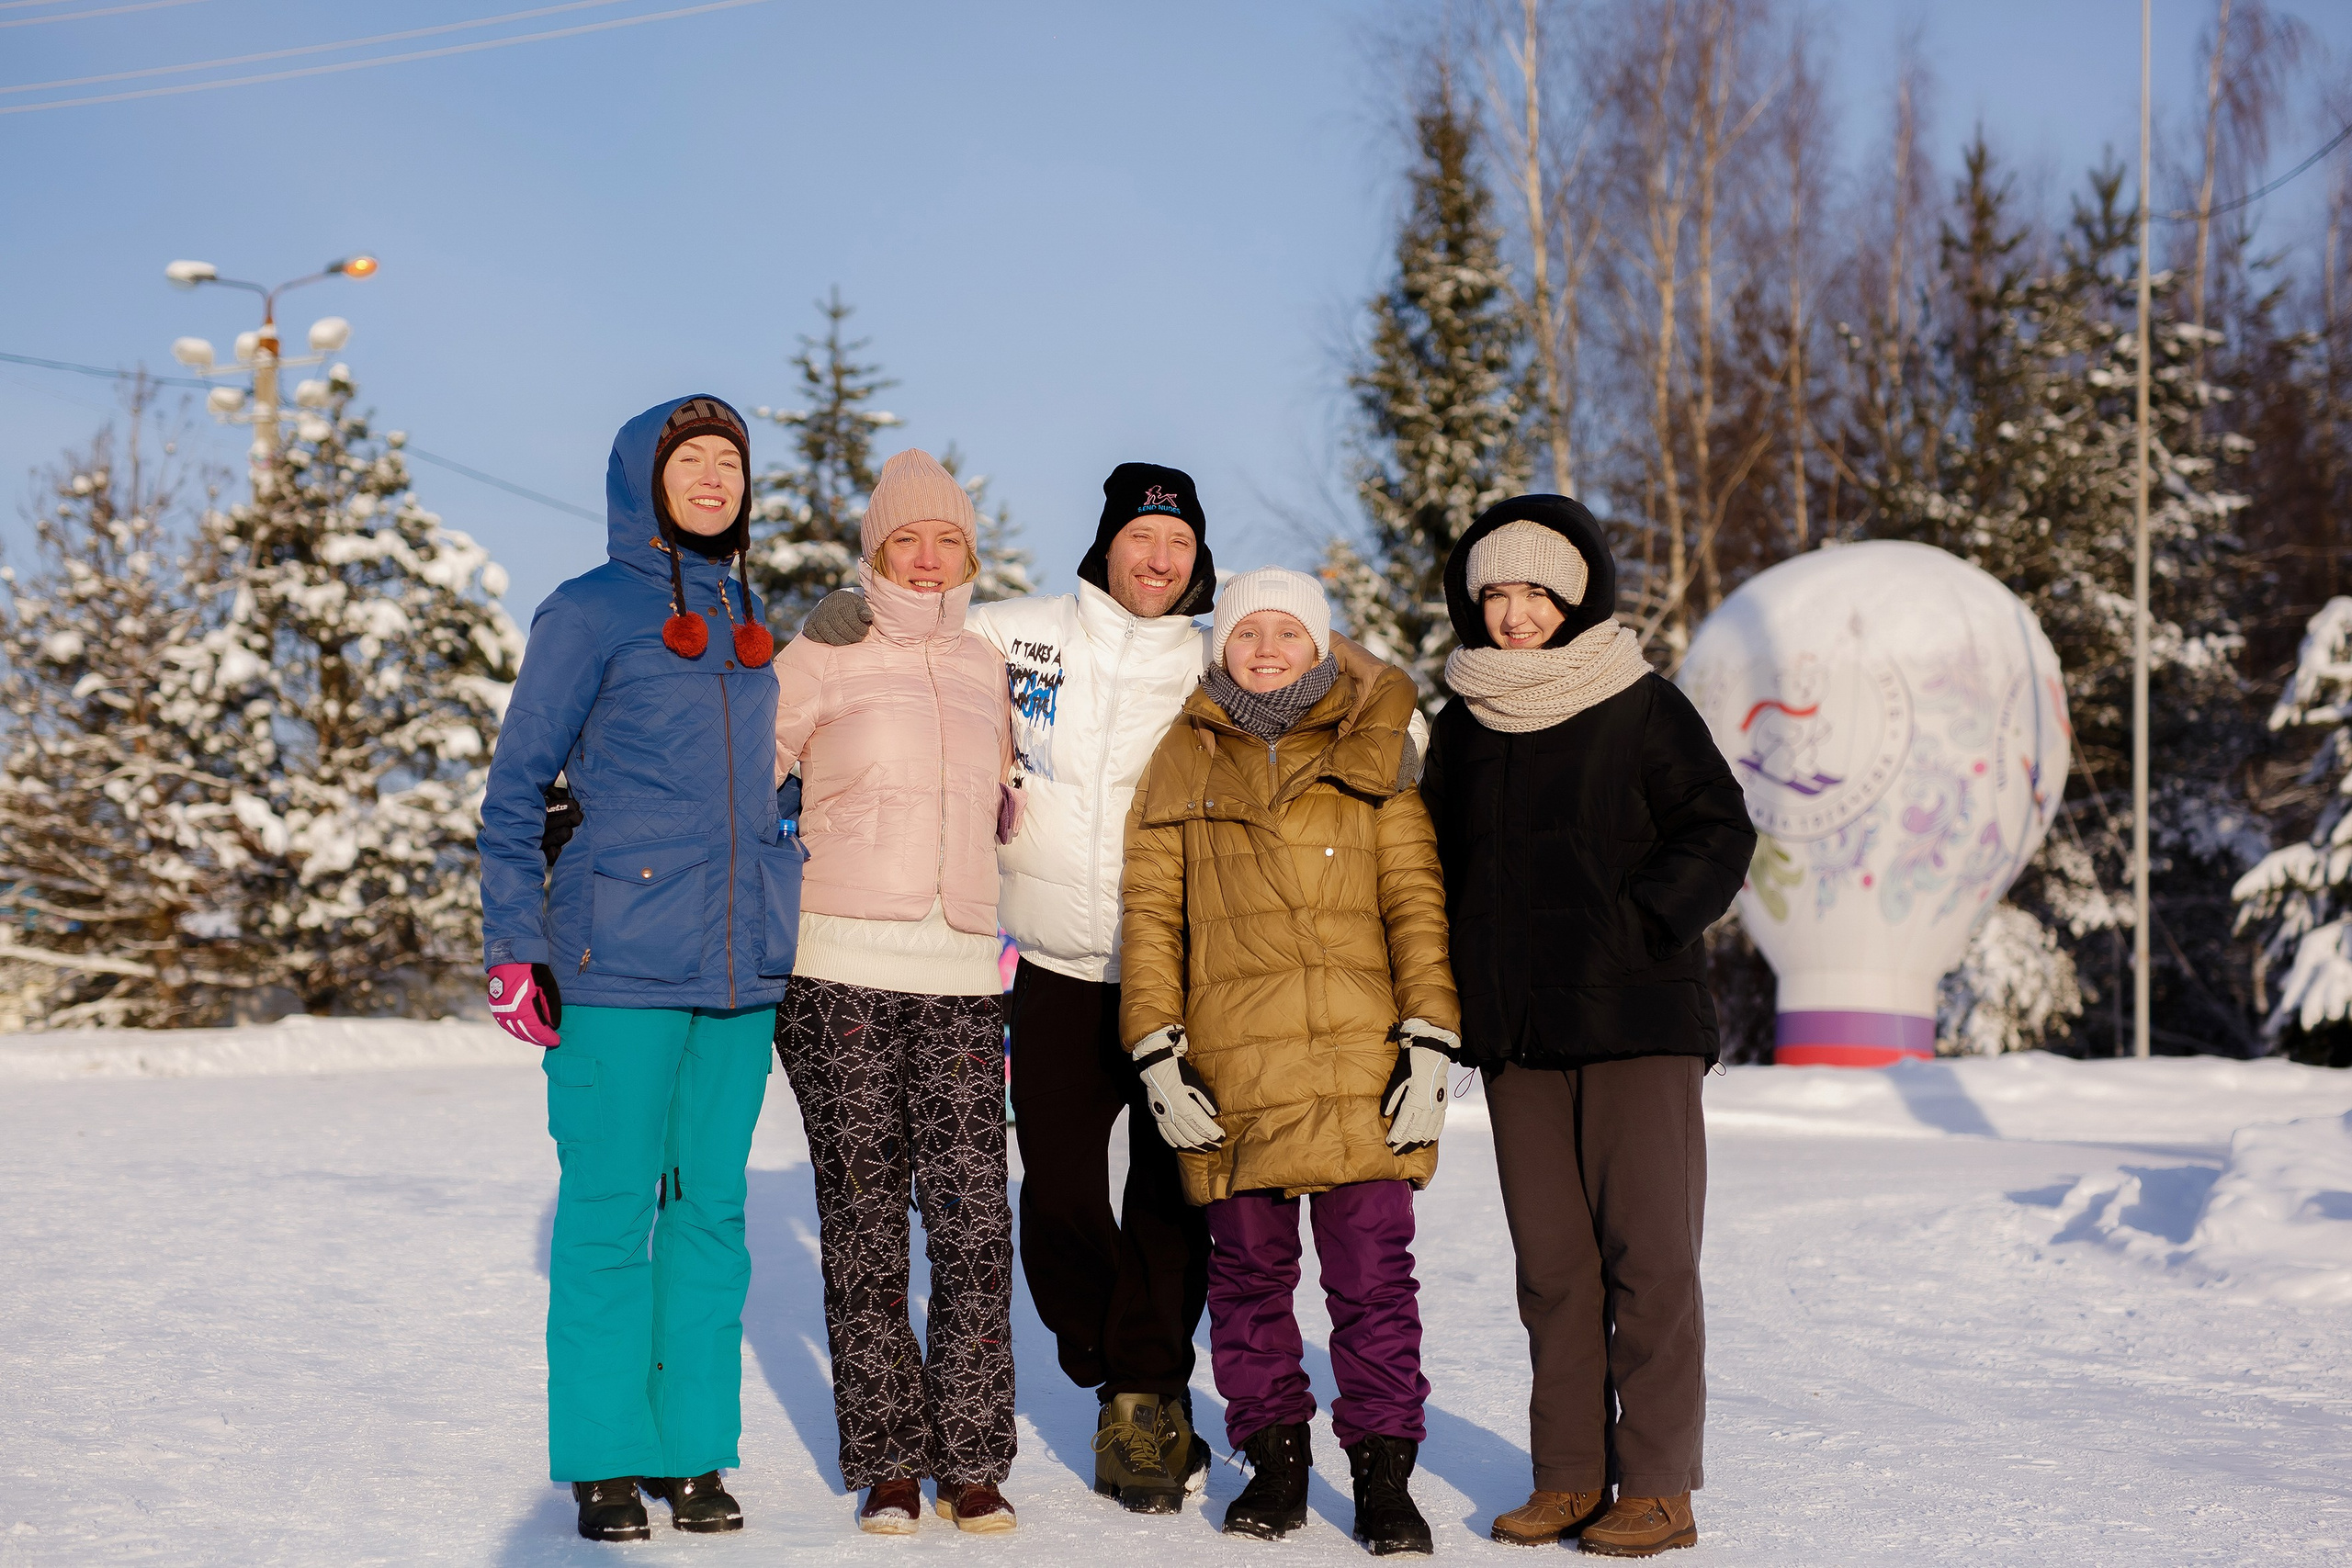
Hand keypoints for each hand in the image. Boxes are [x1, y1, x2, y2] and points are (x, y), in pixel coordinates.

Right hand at [488, 962, 561, 1047]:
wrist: (510, 955)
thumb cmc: (532, 968)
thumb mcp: (547, 985)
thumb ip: (551, 1006)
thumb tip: (554, 1025)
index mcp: (521, 1007)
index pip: (536, 1029)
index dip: (547, 1037)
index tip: (557, 1041)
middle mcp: (508, 1011)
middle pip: (524, 1033)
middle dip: (538, 1039)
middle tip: (550, 1041)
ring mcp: (499, 1010)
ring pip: (514, 1030)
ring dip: (527, 1036)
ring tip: (539, 1038)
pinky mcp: (494, 1006)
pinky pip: (505, 1024)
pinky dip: (515, 1030)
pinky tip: (523, 1031)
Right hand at [800, 588, 872, 646]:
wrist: (831, 609)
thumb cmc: (849, 608)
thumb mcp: (859, 605)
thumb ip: (864, 610)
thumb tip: (868, 616)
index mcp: (838, 598)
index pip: (850, 617)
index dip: (860, 628)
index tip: (865, 632)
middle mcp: (825, 605)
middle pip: (840, 628)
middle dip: (853, 636)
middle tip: (858, 638)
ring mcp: (815, 616)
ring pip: (831, 636)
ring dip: (843, 641)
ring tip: (850, 640)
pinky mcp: (808, 626)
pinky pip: (819, 639)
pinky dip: (829, 642)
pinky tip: (836, 639)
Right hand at [1130, 1026, 1223, 1151]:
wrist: (1156, 1066)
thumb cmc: (1177, 1071)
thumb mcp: (1195, 1082)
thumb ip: (1205, 1099)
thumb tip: (1214, 1114)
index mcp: (1183, 1105)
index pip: (1202, 1125)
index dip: (1213, 1133)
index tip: (1222, 1136)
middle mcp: (1173, 1114)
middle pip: (1192, 1136)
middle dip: (1207, 1142)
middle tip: (1217, 1145)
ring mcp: (1163, 1117)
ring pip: (1180, 1140)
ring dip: (1194, 1146)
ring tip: (1204, 1148)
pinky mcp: (1157, 1117)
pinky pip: (1166, 1136)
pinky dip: (1177, 1143)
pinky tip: (1184, 1145)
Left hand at [1382, 1018, 1458, 1152]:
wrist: (1433, 1050)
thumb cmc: (1412, 1062)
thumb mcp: (1399, 1077)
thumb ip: (1392, 1097)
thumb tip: (1385, 1114)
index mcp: (1416, 1098)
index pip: (1405, 1122)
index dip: (1397, 1134)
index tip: (1389, 1143)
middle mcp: (1429, 1105)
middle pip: (1417, 1130)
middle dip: (1406, 1142)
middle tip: (1396, 1150)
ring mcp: (1438, 1105)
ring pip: (1428, 1130)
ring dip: (1417, 1141)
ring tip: (1408, 1149)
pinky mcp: (1443, 1102)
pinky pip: (1440, 1123)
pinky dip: (1433, 1134)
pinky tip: (1427, 1141)